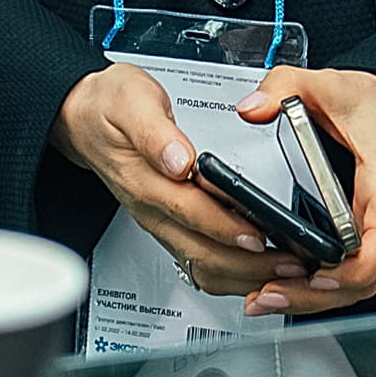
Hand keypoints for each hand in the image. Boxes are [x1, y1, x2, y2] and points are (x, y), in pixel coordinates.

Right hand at [54, 63, 299, 300]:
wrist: (82, 118)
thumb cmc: (109, 106)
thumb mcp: (131, 101)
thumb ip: (156, 132)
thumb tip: (179, 161)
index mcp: (145, 180)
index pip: (191, 212)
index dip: (227, 226)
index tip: (262, 234)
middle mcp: (152, 210)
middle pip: (203, 252)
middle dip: (250, 264)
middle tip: (293, 263)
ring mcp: (159, 222)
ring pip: (203, 265)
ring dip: (245, 275)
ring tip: (285, 272)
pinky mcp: (167, 226)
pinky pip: (199, 262)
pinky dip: (231, 274)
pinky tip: (256, 272)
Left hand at [235, 69, 375, 318]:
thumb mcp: (333, 86)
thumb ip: (288, 86)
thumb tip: (251, 107)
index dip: (353, 268)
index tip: (318, 276)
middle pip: (365, 277)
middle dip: (314, 295)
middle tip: (265, 296)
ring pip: (358, 284)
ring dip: (313, 298)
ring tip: (263, 297)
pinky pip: (354, 275)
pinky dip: (321, 288)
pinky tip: (285, 288)